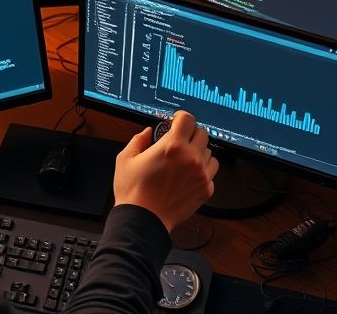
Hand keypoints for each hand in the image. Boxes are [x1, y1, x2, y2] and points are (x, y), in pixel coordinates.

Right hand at [113, 110, 218, 232]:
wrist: (143, 220)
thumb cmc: (133, 192)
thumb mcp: (126, 159)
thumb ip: (138, 140)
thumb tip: (147, 133)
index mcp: (172, 146)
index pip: (187, 119)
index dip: (181, 117)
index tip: (177, 121)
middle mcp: (191, 158)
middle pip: (202, 133)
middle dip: (190, 134)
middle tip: (180, 141)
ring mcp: (201, 174)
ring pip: (210, 153)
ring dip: (199, 152)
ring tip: (184, 161)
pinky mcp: (206, 189)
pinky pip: (211, 173)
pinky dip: (202, 171)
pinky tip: (188, 176)